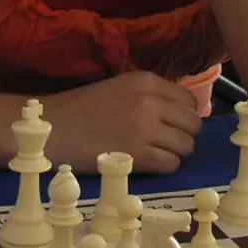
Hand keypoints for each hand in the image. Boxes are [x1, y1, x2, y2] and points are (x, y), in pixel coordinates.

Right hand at [44, 71, 202, 173]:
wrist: (54, 127)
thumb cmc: (83, 108)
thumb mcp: (120, 87)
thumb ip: (150, 95)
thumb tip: (180, 112)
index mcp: (146, 80)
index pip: (189, 100)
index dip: (184, 115)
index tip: (172, 124)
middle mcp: (150, 101)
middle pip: (193, 124)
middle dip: (183, 135)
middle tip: (165, 141)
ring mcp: (145, 129)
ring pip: (186, 146)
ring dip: (174, 152)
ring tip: (154, 152)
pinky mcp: (138, 155)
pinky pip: (171, 164)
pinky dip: (164, 166)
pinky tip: (146, 163)